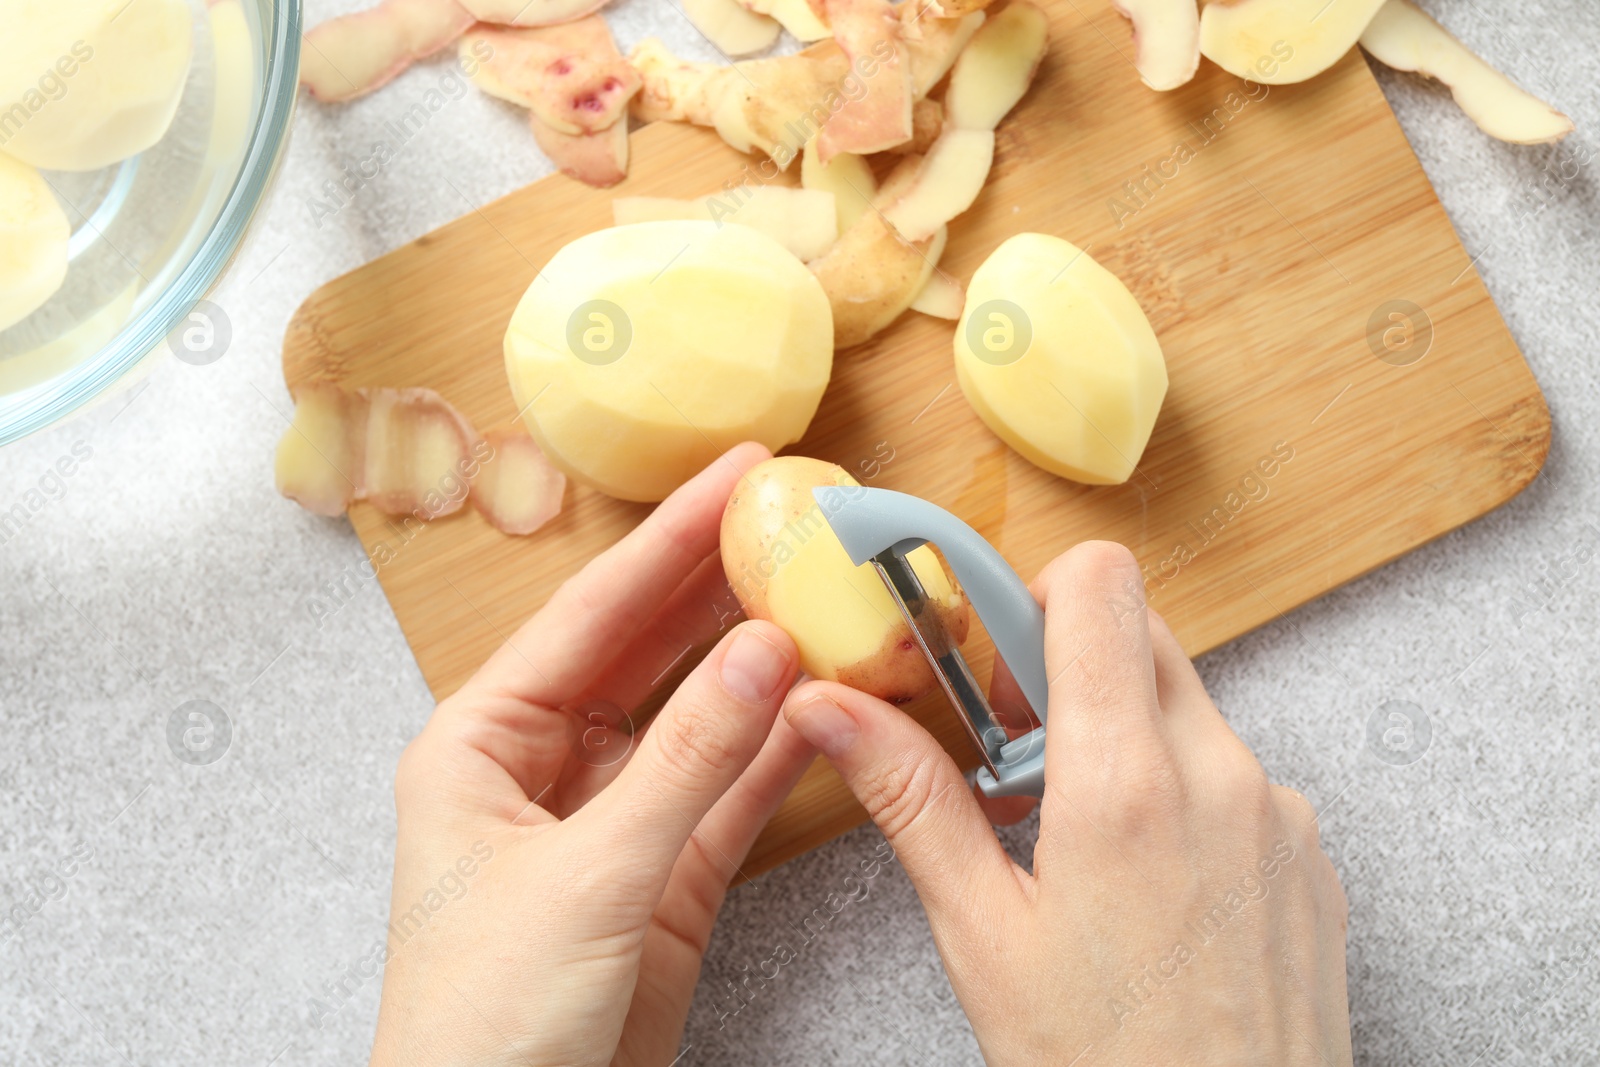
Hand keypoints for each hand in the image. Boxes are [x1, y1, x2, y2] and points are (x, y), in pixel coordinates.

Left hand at [368, 443, 813, 1066]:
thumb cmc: (482, 1022)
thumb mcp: (586, 877)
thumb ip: (685, 762)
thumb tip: (763, 651)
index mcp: (480, 744)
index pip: (589, 616)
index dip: (667, 541)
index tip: (735, 475)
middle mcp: (542, 768)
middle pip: (644, 651)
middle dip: (714, 583)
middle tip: (789, 514)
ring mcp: (609, 821)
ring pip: (694, 718)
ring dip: (755, 663)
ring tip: (822, 590)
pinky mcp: (663, 878)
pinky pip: (727, 793)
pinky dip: (777, 751)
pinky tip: (824, 701)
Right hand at [782, 541, 1351, 1065]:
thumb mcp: (983, 937)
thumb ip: (913, 799)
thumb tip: (833, 711)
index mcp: (1127, 784)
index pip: (1097, 587)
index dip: (1030, 597)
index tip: (989, 663)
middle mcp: (1221, 776)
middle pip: (1140, 635)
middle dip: (1066, 667)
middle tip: (1016, 755)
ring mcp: (1279, 814)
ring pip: (1188, 706)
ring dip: (1122, 735)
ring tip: (1076, 841)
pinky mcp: (1309, 855)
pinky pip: (1236, 774)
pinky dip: (1182, 793)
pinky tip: (1147, 887)